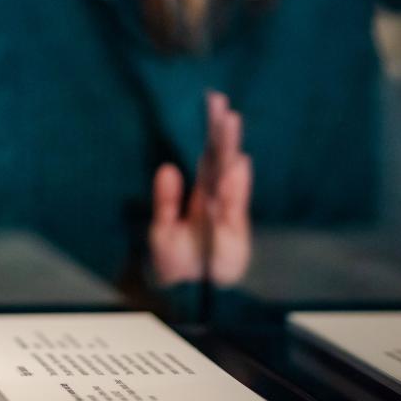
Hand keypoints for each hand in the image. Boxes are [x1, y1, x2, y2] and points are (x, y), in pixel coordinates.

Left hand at [148, 91, 251, 287]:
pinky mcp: (233, 231)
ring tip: (230, 122)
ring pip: (229, 175)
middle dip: (221, 131)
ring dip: (229, 149)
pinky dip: (235, 185)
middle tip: (221, 103)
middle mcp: (217, 199)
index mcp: (202, 194)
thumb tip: (168, 168)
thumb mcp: (162, 229)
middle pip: (220, 159)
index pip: (208, 156)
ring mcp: (227, 213)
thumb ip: (165, 199)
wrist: (190, 297)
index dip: (210, 131)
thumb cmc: (178, 264)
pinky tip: (237, 163)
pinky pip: (233, 204)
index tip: (213, 103)